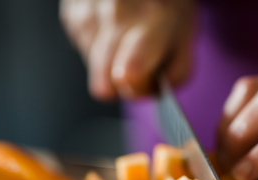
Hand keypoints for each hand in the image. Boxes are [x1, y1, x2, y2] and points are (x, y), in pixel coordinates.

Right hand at [60, 0, 194, 99]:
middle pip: (103, 83)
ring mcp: (89, 9)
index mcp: (152, 21)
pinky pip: (80, 46)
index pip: (131, 75)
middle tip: (137, 61)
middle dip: (121, 81)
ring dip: (107, 60)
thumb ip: (175, 71)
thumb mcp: (186, 34)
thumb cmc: (166, 2)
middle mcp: (117, 13)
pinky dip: (95, 42)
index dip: (138, 88)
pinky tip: (110, 26)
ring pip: (90, 66)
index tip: (146, 81)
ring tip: (124, 36)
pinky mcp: (72, 8)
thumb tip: (150, 92)